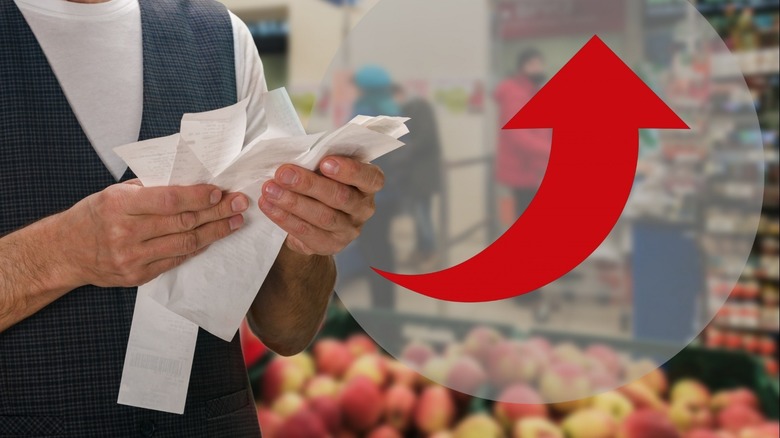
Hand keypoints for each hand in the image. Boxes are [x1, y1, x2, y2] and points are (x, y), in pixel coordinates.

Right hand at [57, 181, 248, 287]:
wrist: (65, 252)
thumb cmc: (94, 216)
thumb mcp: (115, 193)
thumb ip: (149, 188)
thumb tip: (190, 180)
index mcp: (119, 206)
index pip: (168, 201)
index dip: (198, 197)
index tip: (219, 192)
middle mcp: (126, 234)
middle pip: (182, 223)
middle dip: (216, 212)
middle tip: (239, 203)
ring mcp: (132, 258)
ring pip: (185, 245)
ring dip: (215, 232)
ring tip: (234, 221)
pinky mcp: (138, 276)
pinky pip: (176, 261)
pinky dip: (197, 248)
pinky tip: (212, 238)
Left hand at [259, 156, 383, 255]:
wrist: (312, 217)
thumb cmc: (321, 181)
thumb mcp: (326, 168)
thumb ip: (319, 160)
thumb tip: (294, 153)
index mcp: (369, 184)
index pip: (370, 178)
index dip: (350, 170)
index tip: (325, 162)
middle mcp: (363, 208)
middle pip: (340, 197)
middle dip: (309, 184)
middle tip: (283, 173)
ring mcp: (349, 230)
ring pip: (323, 216)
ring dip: (293, 202)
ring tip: (270, 189)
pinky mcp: (330, 245)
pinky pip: (306, 232)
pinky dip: (284, 218)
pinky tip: (269, 206)